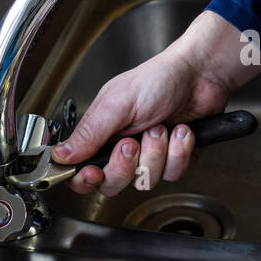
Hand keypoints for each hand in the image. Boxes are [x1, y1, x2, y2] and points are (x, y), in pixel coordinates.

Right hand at [51, 11, 260, 196]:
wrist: (200, 76)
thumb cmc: (159, 79)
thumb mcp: (117, 104)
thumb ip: (89, 133)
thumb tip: (60, 155)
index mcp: (102, 133)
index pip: (82, 171)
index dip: (84, 179)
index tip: (93, 173)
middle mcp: (123, 148)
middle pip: (112, 184)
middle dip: (125, 165)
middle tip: (132, 142)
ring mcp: (149, 156)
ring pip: (145, 181)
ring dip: (157, 152)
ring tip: (161, 126)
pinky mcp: (174, 160)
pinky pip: (172, 174)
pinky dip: (179, 151)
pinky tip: (180, 131)